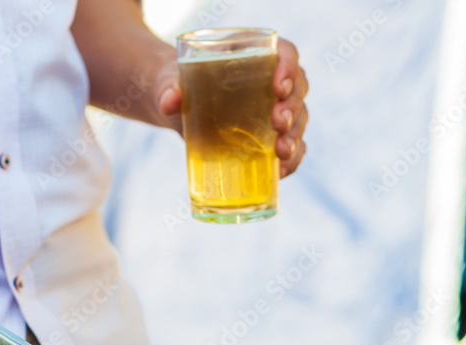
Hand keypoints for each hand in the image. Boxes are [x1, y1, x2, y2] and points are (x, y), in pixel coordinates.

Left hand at [156, 37, 308, 177]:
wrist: (175, 108)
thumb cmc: (176, 84)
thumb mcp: (169, 82)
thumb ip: (167, 88)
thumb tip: (169, 103)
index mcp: (253, 54)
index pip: (284, 52)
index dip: (288, 67)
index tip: (278, 87)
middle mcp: (271, 80)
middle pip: (297, 88)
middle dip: (292, 108)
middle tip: (279, 123)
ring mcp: (273, 110)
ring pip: (298, 119)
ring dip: (296, 136)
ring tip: (282, 152)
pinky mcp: (269, 136)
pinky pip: (290, 146)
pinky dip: (291, 159)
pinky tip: (282, 171)